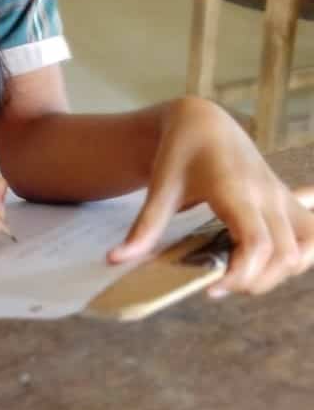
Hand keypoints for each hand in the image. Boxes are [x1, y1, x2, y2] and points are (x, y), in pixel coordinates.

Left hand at [108, 97, 313, 296]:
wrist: (205, 121)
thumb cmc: (180, 152)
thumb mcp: (160, 187)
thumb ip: (144, 227)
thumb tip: (115, 260)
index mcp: (235, 189)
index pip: (257, 243)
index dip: (242, 274)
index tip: (211, 288)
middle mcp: (266, 193)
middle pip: (283, 254)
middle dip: (254, 281)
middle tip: (217, 285)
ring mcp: (281, 196)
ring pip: (304, 248)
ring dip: (278, 273)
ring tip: (241, 275)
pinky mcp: (287, 199)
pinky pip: (310, 236)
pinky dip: (298, 258)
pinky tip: (269, 265)